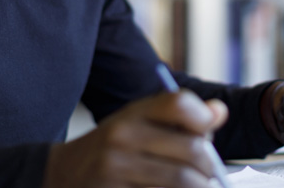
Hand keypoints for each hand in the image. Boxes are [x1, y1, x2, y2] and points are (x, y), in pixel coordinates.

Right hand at [43, 90, 227, 187]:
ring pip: (183, 180)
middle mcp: (123, 135)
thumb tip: (220, 112)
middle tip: (211, 174)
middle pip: (192, 149)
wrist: (63, 174)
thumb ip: (180, 118)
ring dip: (200, 187)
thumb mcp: (139, 122)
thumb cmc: (115, 147)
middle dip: (210, 166)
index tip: (207, 131)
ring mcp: (116, 167)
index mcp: (132, 112)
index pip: (179, 104)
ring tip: (199, 186)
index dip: (203, 118)